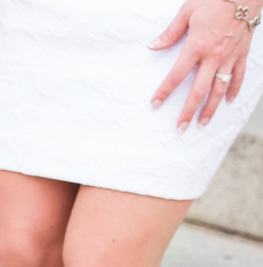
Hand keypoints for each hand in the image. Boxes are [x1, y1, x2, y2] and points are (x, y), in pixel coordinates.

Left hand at [151, 0, 253, 128]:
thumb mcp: (188, 11)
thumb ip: (170, 32)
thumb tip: (152, 45)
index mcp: (197, 46)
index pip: (176, 75)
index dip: (164, 91)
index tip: (154, 104)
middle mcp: (214, 56)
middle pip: (199, 90)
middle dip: (188, 111)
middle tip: (180, 127)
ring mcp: (230, 57)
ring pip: (220, 89)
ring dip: (211, 108)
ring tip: (202, 123)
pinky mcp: (242, 54)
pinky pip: (239, 76)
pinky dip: (234, 90)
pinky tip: (228, 102)